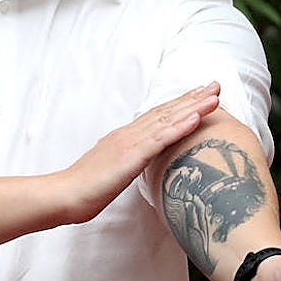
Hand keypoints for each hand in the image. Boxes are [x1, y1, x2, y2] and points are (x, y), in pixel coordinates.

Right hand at [58, 82, 220, 223]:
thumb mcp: (110, 171)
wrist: (65, 194)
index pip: (156, 116)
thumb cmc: (84, 189)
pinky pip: (160, 139)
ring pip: (167, 120)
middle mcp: (129, 134)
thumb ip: (124, 163)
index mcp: (124, 138)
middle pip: (165, 111)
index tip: (198, 95)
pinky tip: (196, 117)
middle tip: (215, 86)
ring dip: (193, 106)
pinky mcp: (132, 156)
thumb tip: (134, 165)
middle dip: (192, 98)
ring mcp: (130, 143)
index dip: (179, 104)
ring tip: (214, 95)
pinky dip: (180, 127)